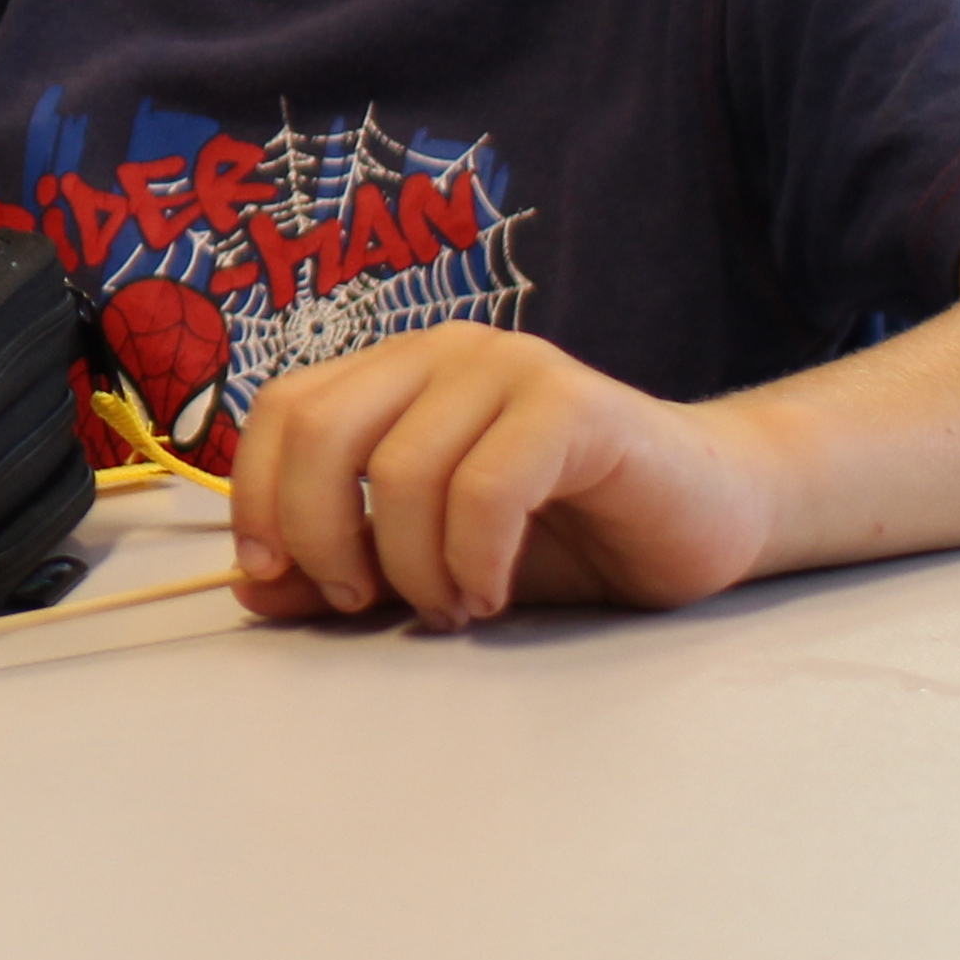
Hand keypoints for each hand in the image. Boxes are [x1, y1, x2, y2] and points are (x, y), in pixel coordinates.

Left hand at [225, 325, 770, 627]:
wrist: (707, 517)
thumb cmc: (564, 536)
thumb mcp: (429, 562)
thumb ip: (345, 567)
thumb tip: (253, 590)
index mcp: (395, 372)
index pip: (285, 410)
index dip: (258, 495)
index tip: (272, 577)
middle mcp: (443, 352)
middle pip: (322, 430)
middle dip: (321, 534)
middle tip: (364, 601)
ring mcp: (509, 367)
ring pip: (401, 470)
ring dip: (415, 567)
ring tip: (454, 607)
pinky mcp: (573, 405)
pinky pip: (485, 487)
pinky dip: (474, 558)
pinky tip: (494, 591)